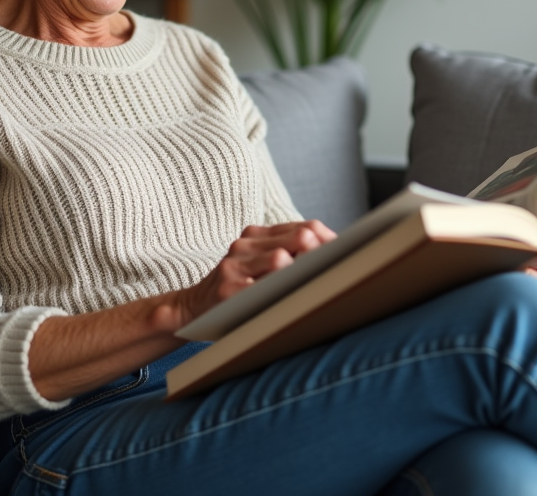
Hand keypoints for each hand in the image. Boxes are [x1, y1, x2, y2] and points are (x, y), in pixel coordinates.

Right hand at [175, 220, 336, 323]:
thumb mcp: (260, 266)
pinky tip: (291, 303)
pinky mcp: (225, 289)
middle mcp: (245, 244)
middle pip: (301, 238)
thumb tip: (337, 254)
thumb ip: (289, 256)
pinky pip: (261, 289)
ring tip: (317, 289)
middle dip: (324, 255)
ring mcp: (233, 265)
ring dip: (303, 276)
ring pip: (282, 260)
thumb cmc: (237, 290)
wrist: (190, 308)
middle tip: (338, 273)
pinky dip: (280, 295)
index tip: (346, 258)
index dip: (331, 242)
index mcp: (257, 235)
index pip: (306, 228)